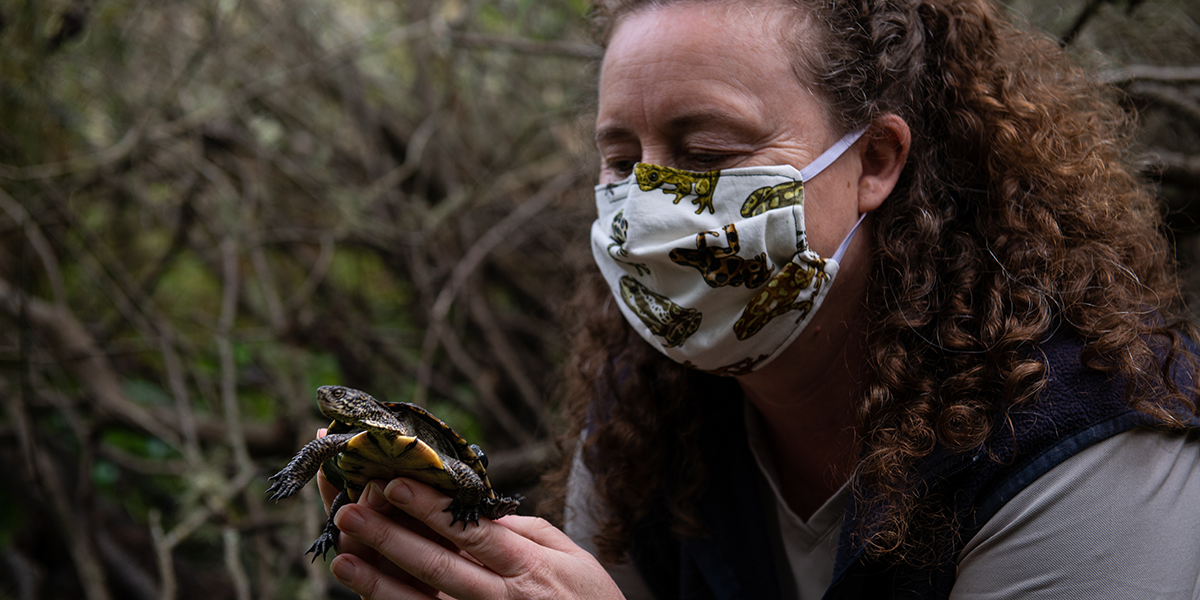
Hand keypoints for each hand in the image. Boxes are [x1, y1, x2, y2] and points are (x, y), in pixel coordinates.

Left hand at [317, 475, 624, 599]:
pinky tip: (365, 596)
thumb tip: (481, 508)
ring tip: (342, 555)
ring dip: (380, 581)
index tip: (396, 482)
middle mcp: (502, 598)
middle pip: (440, 566)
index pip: (472, 531)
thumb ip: (526, 531)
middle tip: (350, 509)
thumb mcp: (572, 557)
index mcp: (527, 565)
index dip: (432, 509)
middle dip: (393, 537)